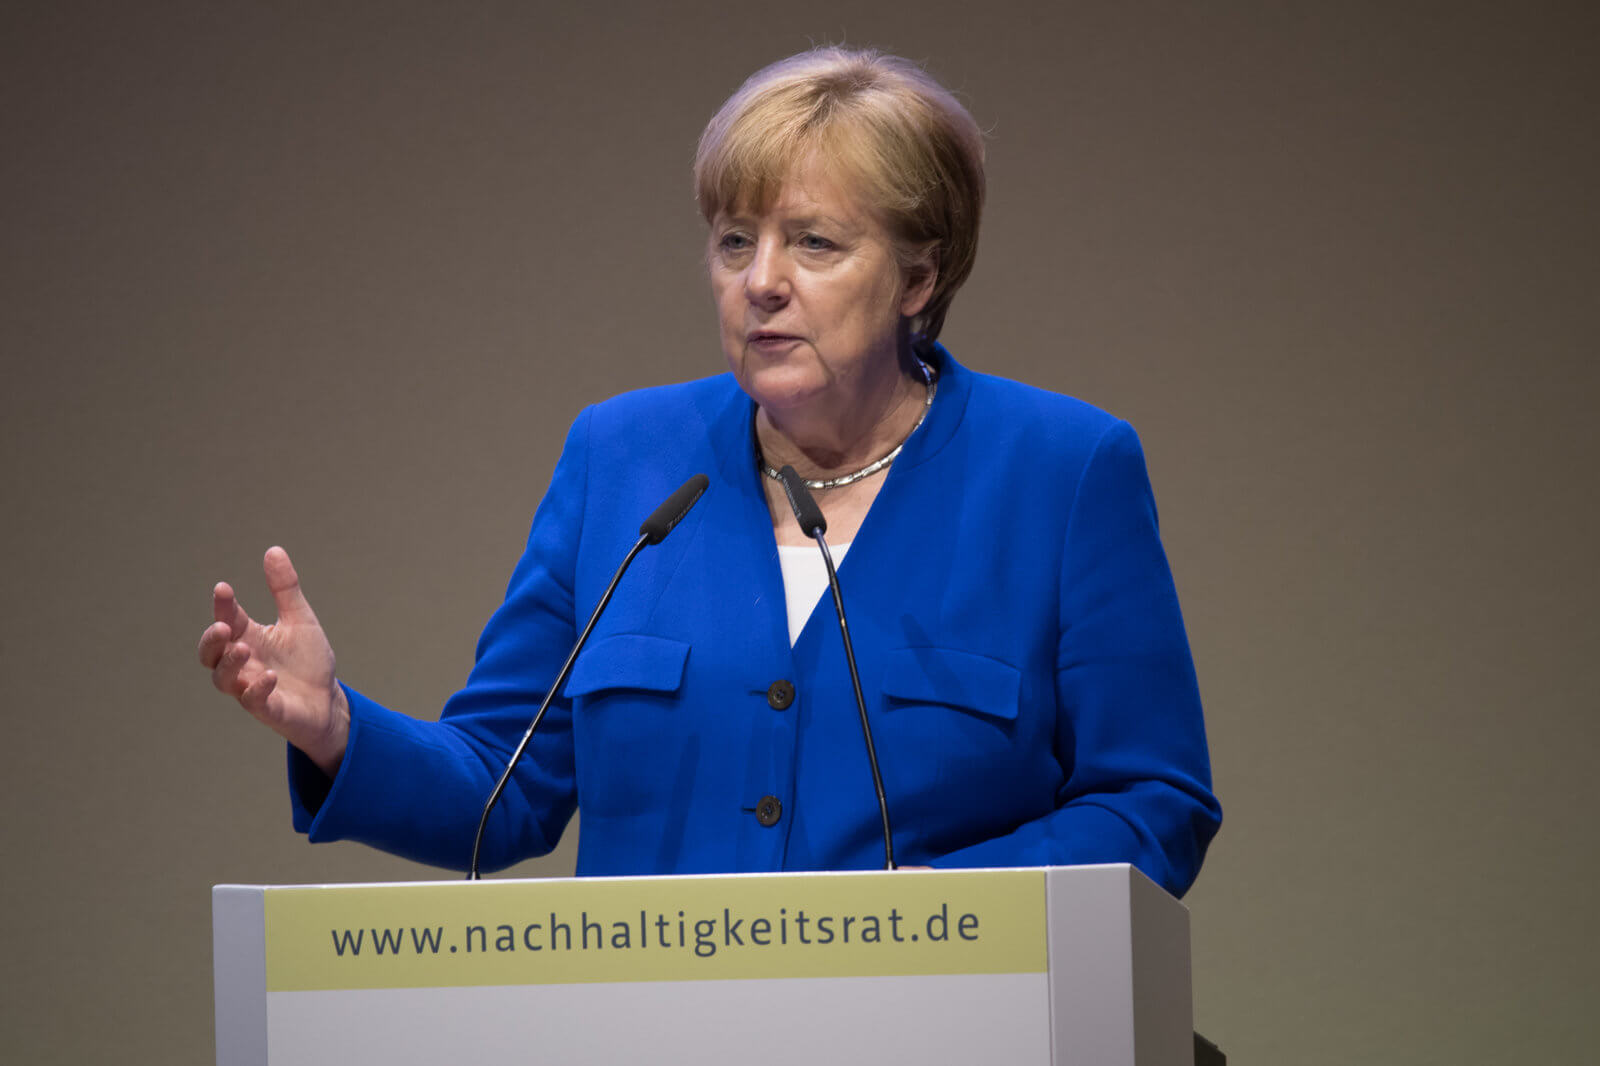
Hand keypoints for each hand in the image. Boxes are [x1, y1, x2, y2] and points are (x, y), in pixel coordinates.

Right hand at [198, 546, 348, 776]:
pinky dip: (257, 689)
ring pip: (223, 679)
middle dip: (211, 640)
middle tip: (223, 626)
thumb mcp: (300, 619)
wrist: (328, 700)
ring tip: (244, 649)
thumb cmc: (308, 661)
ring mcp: (250, 687)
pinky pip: (252, 701)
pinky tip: (270, 677)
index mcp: (249, 637)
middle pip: (210, 653)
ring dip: (230, 664)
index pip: (227, 618)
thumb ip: (285, 588)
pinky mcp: (266, 709)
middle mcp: (243, 663)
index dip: (222, 605)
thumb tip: (273, 550)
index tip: (223, 588)